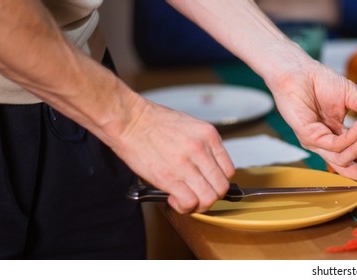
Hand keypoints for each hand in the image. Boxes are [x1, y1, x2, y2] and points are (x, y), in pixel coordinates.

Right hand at [109, 99, 234, 212]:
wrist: (128, 119)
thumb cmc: (152, 121)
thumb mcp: (189, 126)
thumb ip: (202, 146)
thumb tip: (206, 167)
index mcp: (209, 136)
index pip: (228, 170)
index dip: (218, 182)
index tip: (208, 184)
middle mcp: (202, 150)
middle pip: (222, 187)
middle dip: (211, 196)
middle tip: (197, 195)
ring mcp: (186, 164)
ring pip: (209, 198)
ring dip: (198, 205)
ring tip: (185, 199)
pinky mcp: (169, 177)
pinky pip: (190, 202)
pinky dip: (184, 206)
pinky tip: (173, 199)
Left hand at [267, 59, 356, 183]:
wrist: (299, 71)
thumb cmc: (320, 80)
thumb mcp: (351, 94)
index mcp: (337, 133)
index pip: (355, 155)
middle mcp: (327, 141)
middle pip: (346, 166)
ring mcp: (317, 141)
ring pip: (341, 159)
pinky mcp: (309, 137)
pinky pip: (334, 145)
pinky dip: (350, 138)